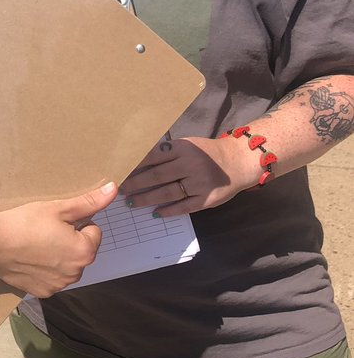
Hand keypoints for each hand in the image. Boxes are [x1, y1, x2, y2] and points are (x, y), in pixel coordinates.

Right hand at [0, 182, 116, 294]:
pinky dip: (45, 270)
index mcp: (85, 251)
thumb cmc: (26, 223)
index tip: (57, 221)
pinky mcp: (43, 292)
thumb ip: (89, 202)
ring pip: (68, 265)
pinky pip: (52, 278)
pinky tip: (31, 259)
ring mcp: (59, 285)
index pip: (94, 231)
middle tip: (46, 231)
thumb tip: (113, 189)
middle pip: (82, 250)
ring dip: (59, 256)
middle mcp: (76, 273)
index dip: (77, 223)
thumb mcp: (59, 208)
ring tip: (37, 244)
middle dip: (70, 241)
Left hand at [121, 136, 257, 215]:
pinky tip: (156, 213)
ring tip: (132, 203)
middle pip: (157, 176)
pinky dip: (169, 211)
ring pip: (168, 193)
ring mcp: (200, 183)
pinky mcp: (207, 199)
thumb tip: (137, 160)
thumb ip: (167, 151)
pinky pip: (185, 207)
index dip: (135, 165)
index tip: (120, 171)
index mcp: (184, 148)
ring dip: (147, 199)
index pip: (153, 156)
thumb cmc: (206, 152)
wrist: (238, 161)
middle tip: (121, 190)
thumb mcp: (188, 144)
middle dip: (136, 184)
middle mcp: (191, 164)